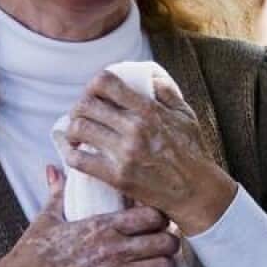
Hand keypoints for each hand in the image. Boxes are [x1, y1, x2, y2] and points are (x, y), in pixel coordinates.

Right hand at [0, 166, 178, 266]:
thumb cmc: (32, 254)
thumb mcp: (46, 219)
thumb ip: (58, 192)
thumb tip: (54, 169)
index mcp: (101, 226)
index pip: (151, 215)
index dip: (160, 218)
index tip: (157, 222)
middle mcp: (113, 249)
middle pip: (166, 241)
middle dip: (169, 243)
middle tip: (163, 245)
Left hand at [64, 71, 236, 234]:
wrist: (197, 192)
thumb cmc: (193, 153)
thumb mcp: (186, 115)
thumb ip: (166, 91)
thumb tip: (148, 75)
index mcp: (149, 110)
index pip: (106, 83)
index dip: (94, 84)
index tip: (94, 93)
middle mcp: (135, 128)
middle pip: (86, 105)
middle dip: (79, 107)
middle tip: (81, 115)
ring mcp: (125, 153)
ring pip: (79, 129)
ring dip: (71, 129)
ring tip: (75, 133)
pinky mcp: (118, 177)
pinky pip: (79, 160)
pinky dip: (70, 153)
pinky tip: (73, 153)